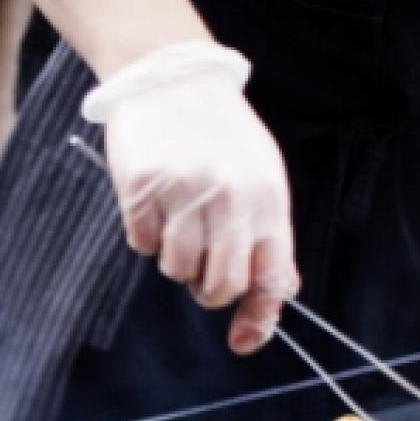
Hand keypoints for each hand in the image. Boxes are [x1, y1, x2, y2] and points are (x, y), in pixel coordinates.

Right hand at [85, 43, 297, 353]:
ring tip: (177, 219)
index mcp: (267, 199)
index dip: (257, 318)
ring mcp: (184, 194)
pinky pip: (143, 244)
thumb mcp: (261, 178)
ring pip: (178, 269)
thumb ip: (268, 235)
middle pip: (221, 286)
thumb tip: (277, 295)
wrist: (173, 79)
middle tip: (200, 267)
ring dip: (175, 259)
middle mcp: (229, 198)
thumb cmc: (221, 135)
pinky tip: (154, 200)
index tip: (242, 342)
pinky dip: (146, 233)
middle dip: (209, 290)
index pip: (270, 277)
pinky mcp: (142, 189)